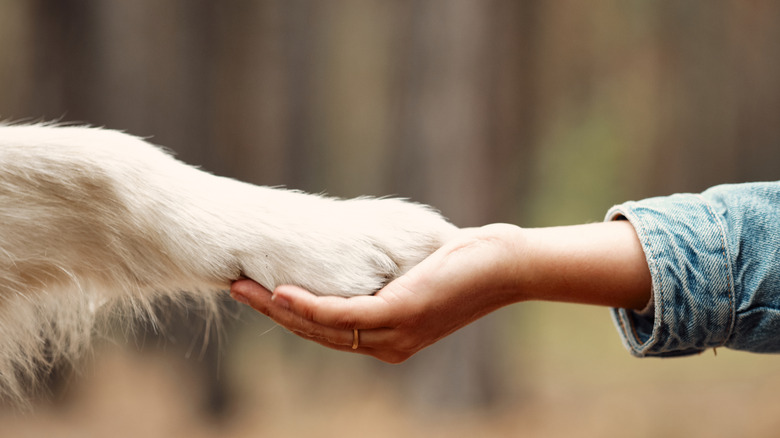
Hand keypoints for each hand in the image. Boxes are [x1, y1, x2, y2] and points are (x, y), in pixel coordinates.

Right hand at [230, 224, 528, 362]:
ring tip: (244, 287)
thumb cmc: (466, 263)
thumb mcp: (416, 271)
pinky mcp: (400, 315)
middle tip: (236, 287)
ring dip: (278, 308)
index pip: (328, 329)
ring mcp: (394, 334)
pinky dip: (308, 306)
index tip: (259, 291)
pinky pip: (343, 316)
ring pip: (323, 327)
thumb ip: (386, 272)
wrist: (507, 265)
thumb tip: (360, 250)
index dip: (290, 314)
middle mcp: (388, 343)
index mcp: (389, 336)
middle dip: (273, 312)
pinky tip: (280, 292)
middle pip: (317, 332)